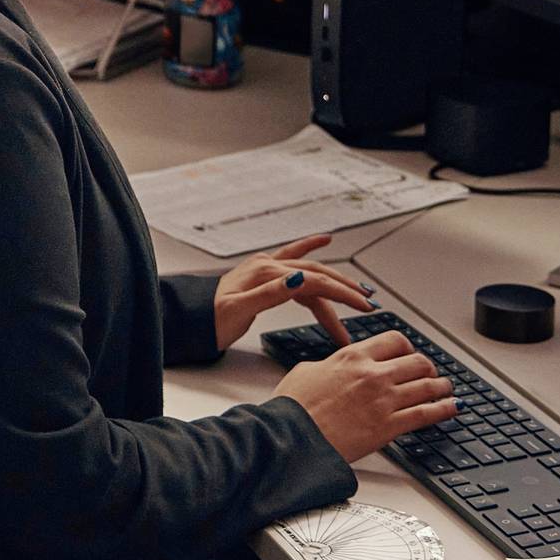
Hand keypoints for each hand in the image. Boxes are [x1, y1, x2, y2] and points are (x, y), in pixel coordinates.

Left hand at [210, 235, 373, 352]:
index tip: (364, 306)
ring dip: (334, 286)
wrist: (189, 319)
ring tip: (357, 296)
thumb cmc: (210, 319)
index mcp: (266, 273)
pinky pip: (294, 258)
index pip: (315, 282)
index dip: (342, 294)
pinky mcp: (263, 273)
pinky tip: (325, 239)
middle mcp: (269, 266)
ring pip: (310, 274)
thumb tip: (300, 278)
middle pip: (318, 274)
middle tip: (369, 304)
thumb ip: (270, 293)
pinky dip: (311, 250)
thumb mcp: (239, 310)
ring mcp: (267, 268)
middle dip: (346, 290)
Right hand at [275, 330, 457, 463]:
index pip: (394, 341)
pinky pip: (427, 414)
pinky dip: (444, 409)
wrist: (290, 438)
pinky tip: (451, 407)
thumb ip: (328, 365)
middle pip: (417, 361)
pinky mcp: (389, 427)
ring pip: (427, 385)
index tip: (409, 354)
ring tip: (446, 389)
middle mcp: (373, 374)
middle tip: (429, 374)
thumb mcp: (305, 372)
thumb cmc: (292, 409)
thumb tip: (332, 367)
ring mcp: (384, 400)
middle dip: (427, 367)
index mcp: (352, 356)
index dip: (407, 347)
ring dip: (441, 386)